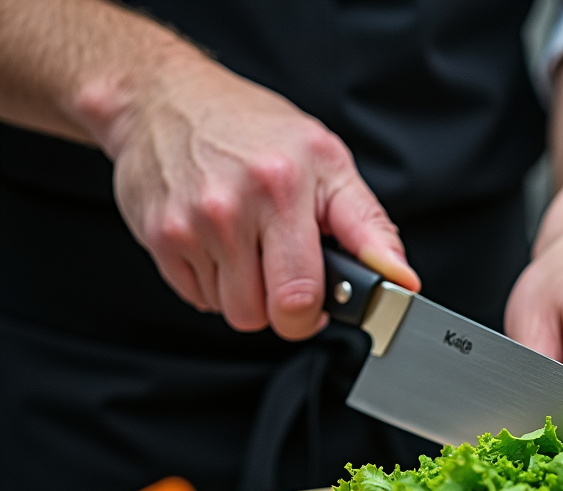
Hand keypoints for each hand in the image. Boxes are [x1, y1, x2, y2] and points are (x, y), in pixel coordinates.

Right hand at [102, 54, 418, 339]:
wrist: (164, 99)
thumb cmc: (255, 130)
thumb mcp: (328, 163)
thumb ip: (368, 226)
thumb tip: (401, 277)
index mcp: (283, 189)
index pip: (301, 293)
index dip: (316, 316)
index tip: (325, 307)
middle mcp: (231, 208)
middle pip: (263, 315)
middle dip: (283, 309)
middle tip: (288, 271)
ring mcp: (189, 226)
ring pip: (232, 312)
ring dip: (248, 294)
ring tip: (251, 247)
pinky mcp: (158, 239)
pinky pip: (198, 299)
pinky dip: (215, 284)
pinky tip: (221, 245)